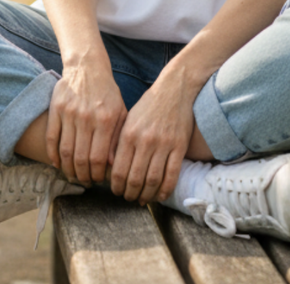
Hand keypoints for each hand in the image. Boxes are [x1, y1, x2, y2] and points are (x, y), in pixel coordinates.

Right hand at [46, 55, 126, 186]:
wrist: (87, 67)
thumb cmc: (107, 93)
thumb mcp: (120, 112)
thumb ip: (118, 137)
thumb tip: (113, 165)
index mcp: (106, 119)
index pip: (100, 158)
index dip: (98, 174)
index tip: (98, 180)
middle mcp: (87, 117)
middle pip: (81, 158)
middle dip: (83, 176)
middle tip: (85, 182)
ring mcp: (70, 113)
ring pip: (65, 151)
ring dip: (68, 169)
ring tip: (72, 176)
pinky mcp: (56, 108)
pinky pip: (51, 138)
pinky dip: (53, 154)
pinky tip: (57, 163)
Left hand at [110, 67, 197, 204]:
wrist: (174, 89)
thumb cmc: (149, 105)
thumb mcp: (129, 119)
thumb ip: (120, 142)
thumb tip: (110, 168)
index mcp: (129, 134)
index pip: (118, 170)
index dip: (116, 187)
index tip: (116, 192)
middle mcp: (145, 141)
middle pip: (135, 179)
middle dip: (130, 194)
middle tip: (129, 198)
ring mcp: (163, 144)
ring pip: (153, 181)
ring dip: (146, 195)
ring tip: (142, 199)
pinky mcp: (179, 146)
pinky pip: (172, 175)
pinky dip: (165, 190)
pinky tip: (160, 195)